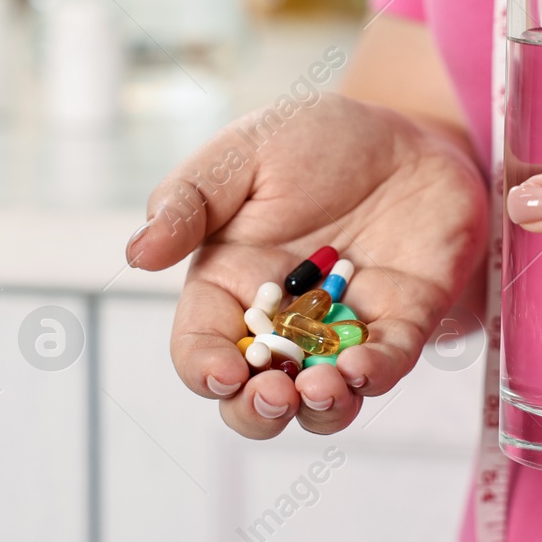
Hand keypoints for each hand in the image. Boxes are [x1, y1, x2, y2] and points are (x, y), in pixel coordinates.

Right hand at [128, 94, 485, 437]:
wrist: (404, 130)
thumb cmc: (314, 139)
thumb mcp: (244, 153)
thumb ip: (190, 200)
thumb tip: (137, 252)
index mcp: (230, 285)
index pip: (201, 346)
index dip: (205, 369)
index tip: (224, 372)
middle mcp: (284, 322)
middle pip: (256, 396)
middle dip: (258, 412)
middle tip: (274, 396)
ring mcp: (344, 329)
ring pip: (323, 401)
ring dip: (320, 410)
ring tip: (321, 389)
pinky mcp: (403, 320)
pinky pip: (389, 362)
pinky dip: (376, 373)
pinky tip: (364, 366)